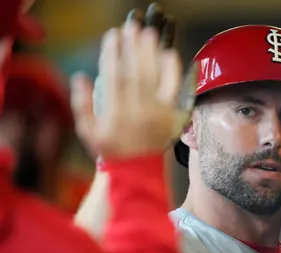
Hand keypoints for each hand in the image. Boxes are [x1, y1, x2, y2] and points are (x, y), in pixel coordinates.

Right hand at [71, 3, 194, 158]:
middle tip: (131, 28)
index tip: (111, 37)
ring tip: (148, 34)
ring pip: (154, 78)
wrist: (138, 171)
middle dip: (133, 48)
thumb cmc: (112, 149)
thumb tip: (79, 77)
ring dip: (151, 54)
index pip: (114, 78)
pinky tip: (170, 54)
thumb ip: (82, 105)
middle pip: (136, 73)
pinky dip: (173, 72)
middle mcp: (138, 112)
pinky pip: (174, 91)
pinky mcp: (172, 115)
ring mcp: (157, 113)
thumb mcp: (88, 132)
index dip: (112, 55)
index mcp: (116, 114)